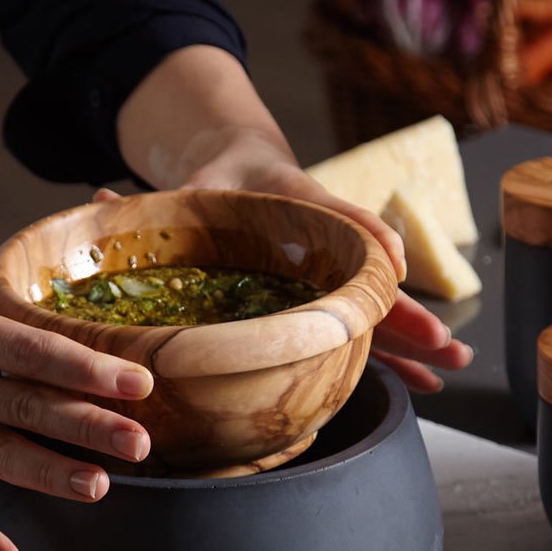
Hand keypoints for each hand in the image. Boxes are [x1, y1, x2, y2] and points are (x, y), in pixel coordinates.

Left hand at [99, 128, 472, 391]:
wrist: (249, 166)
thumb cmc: (221, 180)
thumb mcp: (192, 185)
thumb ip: (155, 200)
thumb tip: (98, 196)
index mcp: (296, 204)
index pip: (335, 216)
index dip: (363, 238)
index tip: (390, 266)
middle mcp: (325, 243)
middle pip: (368, 282)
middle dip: (405, 315)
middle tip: (441, 345)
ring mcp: (332, 274)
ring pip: (378, 313)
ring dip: (415, 343)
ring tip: (453, 371)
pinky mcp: (331, 297)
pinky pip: (366, 331)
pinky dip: (396, 356)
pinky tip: (423, 384)